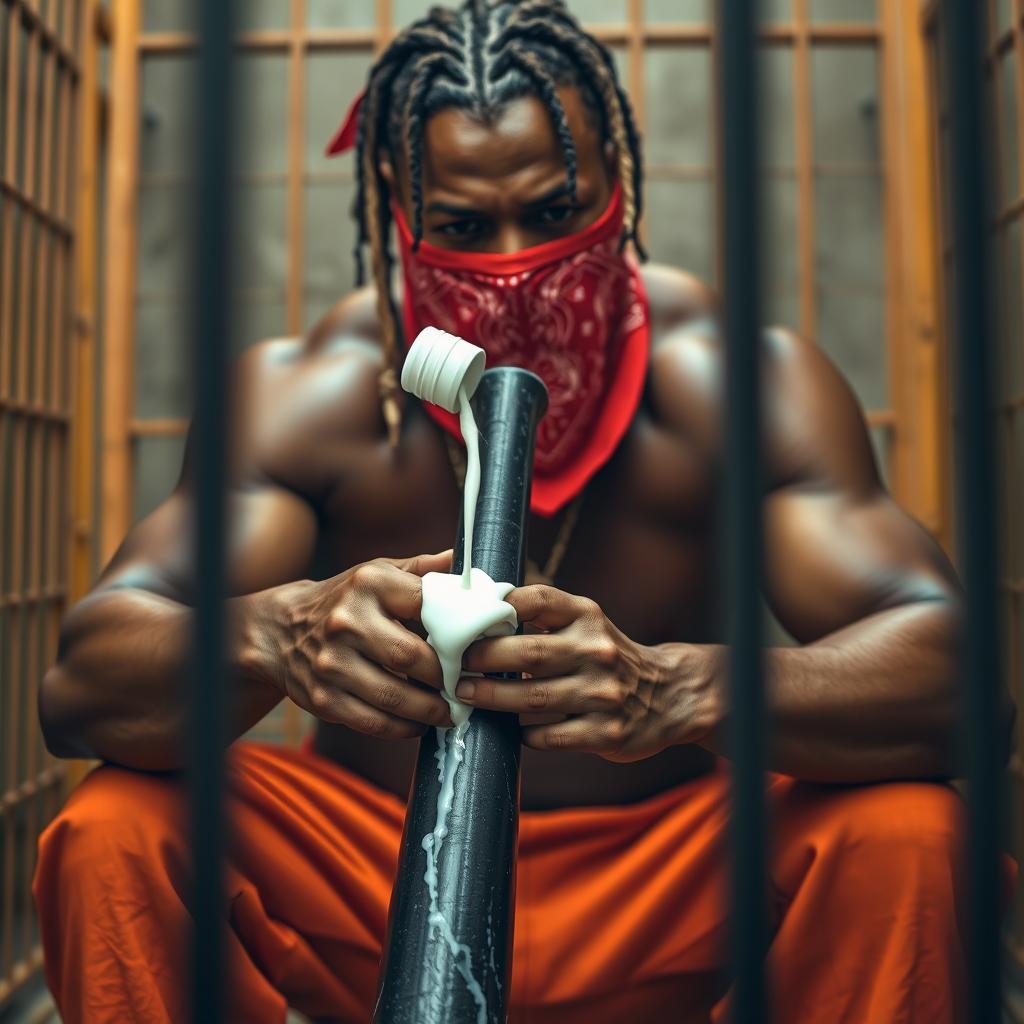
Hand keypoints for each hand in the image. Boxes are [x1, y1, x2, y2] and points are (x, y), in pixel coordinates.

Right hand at [240, 552, 453, 737]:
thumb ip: (422, 570)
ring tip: (449, 711)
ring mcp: (331, 663)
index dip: (458, 629)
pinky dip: (403, 728)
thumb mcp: (378, 573)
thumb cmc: (345, 600)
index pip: (426, 604)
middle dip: (446, 676)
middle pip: (411, 656)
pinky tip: (418, 724)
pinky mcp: (322, 699)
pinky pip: (373, 722)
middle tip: (466, 685)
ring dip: (429, 710)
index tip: (477, 647)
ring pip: (394, 696)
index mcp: (369, 584)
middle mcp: (346, 621)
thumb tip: (464, 564)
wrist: (280, 630)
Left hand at [455, 585, 721, 760]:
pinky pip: (549, 736)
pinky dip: (524, 731)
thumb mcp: (586, 623)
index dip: (500, 605)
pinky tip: (509, 726)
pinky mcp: (604, 734)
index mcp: (588, 616)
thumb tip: (479, 606)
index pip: (539, 600)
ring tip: (466, 694)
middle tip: (455, 664)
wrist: (669, 696)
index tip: (468, 617)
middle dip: (484, 659)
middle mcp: (596, 651)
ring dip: (493, 698)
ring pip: (533, 699)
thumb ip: (543, 616)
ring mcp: (602, 694)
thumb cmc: (607, 656)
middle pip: (528, 653)